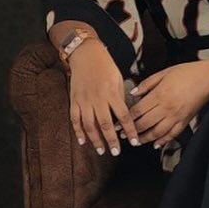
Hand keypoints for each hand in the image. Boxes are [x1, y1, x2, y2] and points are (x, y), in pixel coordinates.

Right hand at [67, 40, 139, 154]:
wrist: (86, 55)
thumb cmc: (105, 67)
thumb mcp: (118, 80)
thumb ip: (120, 99)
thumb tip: (124, 117)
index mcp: (112, 93)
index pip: (124, 116)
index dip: (130, 131)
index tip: (134, 142)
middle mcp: (98, 98)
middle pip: (105, 124)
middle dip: (111, 140)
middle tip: (116, 153)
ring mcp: (84, 100)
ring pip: (89, 125)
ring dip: (95, 140)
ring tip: (101, 151)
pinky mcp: (74, 100)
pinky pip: (75, 119)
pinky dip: (78, 131)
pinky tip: (82, 141)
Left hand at [130, 61, 208, 147]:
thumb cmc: (188, 72)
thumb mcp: (164, 73)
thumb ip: (147, 84)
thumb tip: (133, 93)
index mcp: (160, 94)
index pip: (138, 111)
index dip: (126, 119)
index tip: (118, 124)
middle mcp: (167, 108)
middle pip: (145, 124)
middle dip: (132, 131)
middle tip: (123, 135)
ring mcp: (177, 116)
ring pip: (157, 132)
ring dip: (145, 138)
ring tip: (137, 141)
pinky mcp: (185, 120)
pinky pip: (172, 134)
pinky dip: (163, 140)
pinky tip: (156, 143)